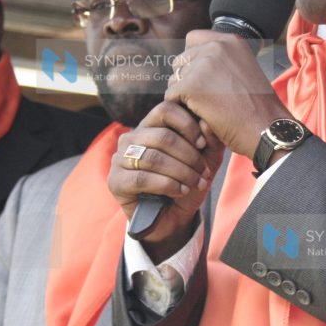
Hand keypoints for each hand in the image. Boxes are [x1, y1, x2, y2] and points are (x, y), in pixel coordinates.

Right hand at [108, 101, 223, 261]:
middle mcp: (131, 137)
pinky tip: (181, 191)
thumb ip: (210, 139)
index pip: (166, 109)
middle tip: (203, 171)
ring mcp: (119, 158)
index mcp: (151, 125)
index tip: (203, 144)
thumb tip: (206, 122)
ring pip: (153, 158)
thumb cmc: (188, 180)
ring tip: (196, 183)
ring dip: (181, 172)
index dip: (188, 125)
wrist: (174, 216)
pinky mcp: (115, 181)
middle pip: (162, 136)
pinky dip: (167, 185)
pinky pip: (142, 178)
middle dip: (188, 155)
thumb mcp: (206, 158)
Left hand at [165, 30, 292, 158]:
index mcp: (231, 41)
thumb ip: (221, 60)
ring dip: (184, 96)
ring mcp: (203, 65)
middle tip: (207, 99)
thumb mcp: (244, 69)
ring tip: (207, 108)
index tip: (202, 78)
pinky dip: (182, 110)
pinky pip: (171, 96)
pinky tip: (201, 116)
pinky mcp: (192, 86)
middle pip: (181, 61)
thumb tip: (190, 62)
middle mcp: (217, 47)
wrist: (266, 128)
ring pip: (174, 79)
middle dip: (187, 80)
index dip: (192, 59)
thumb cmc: (257, 107)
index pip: (193, 39)